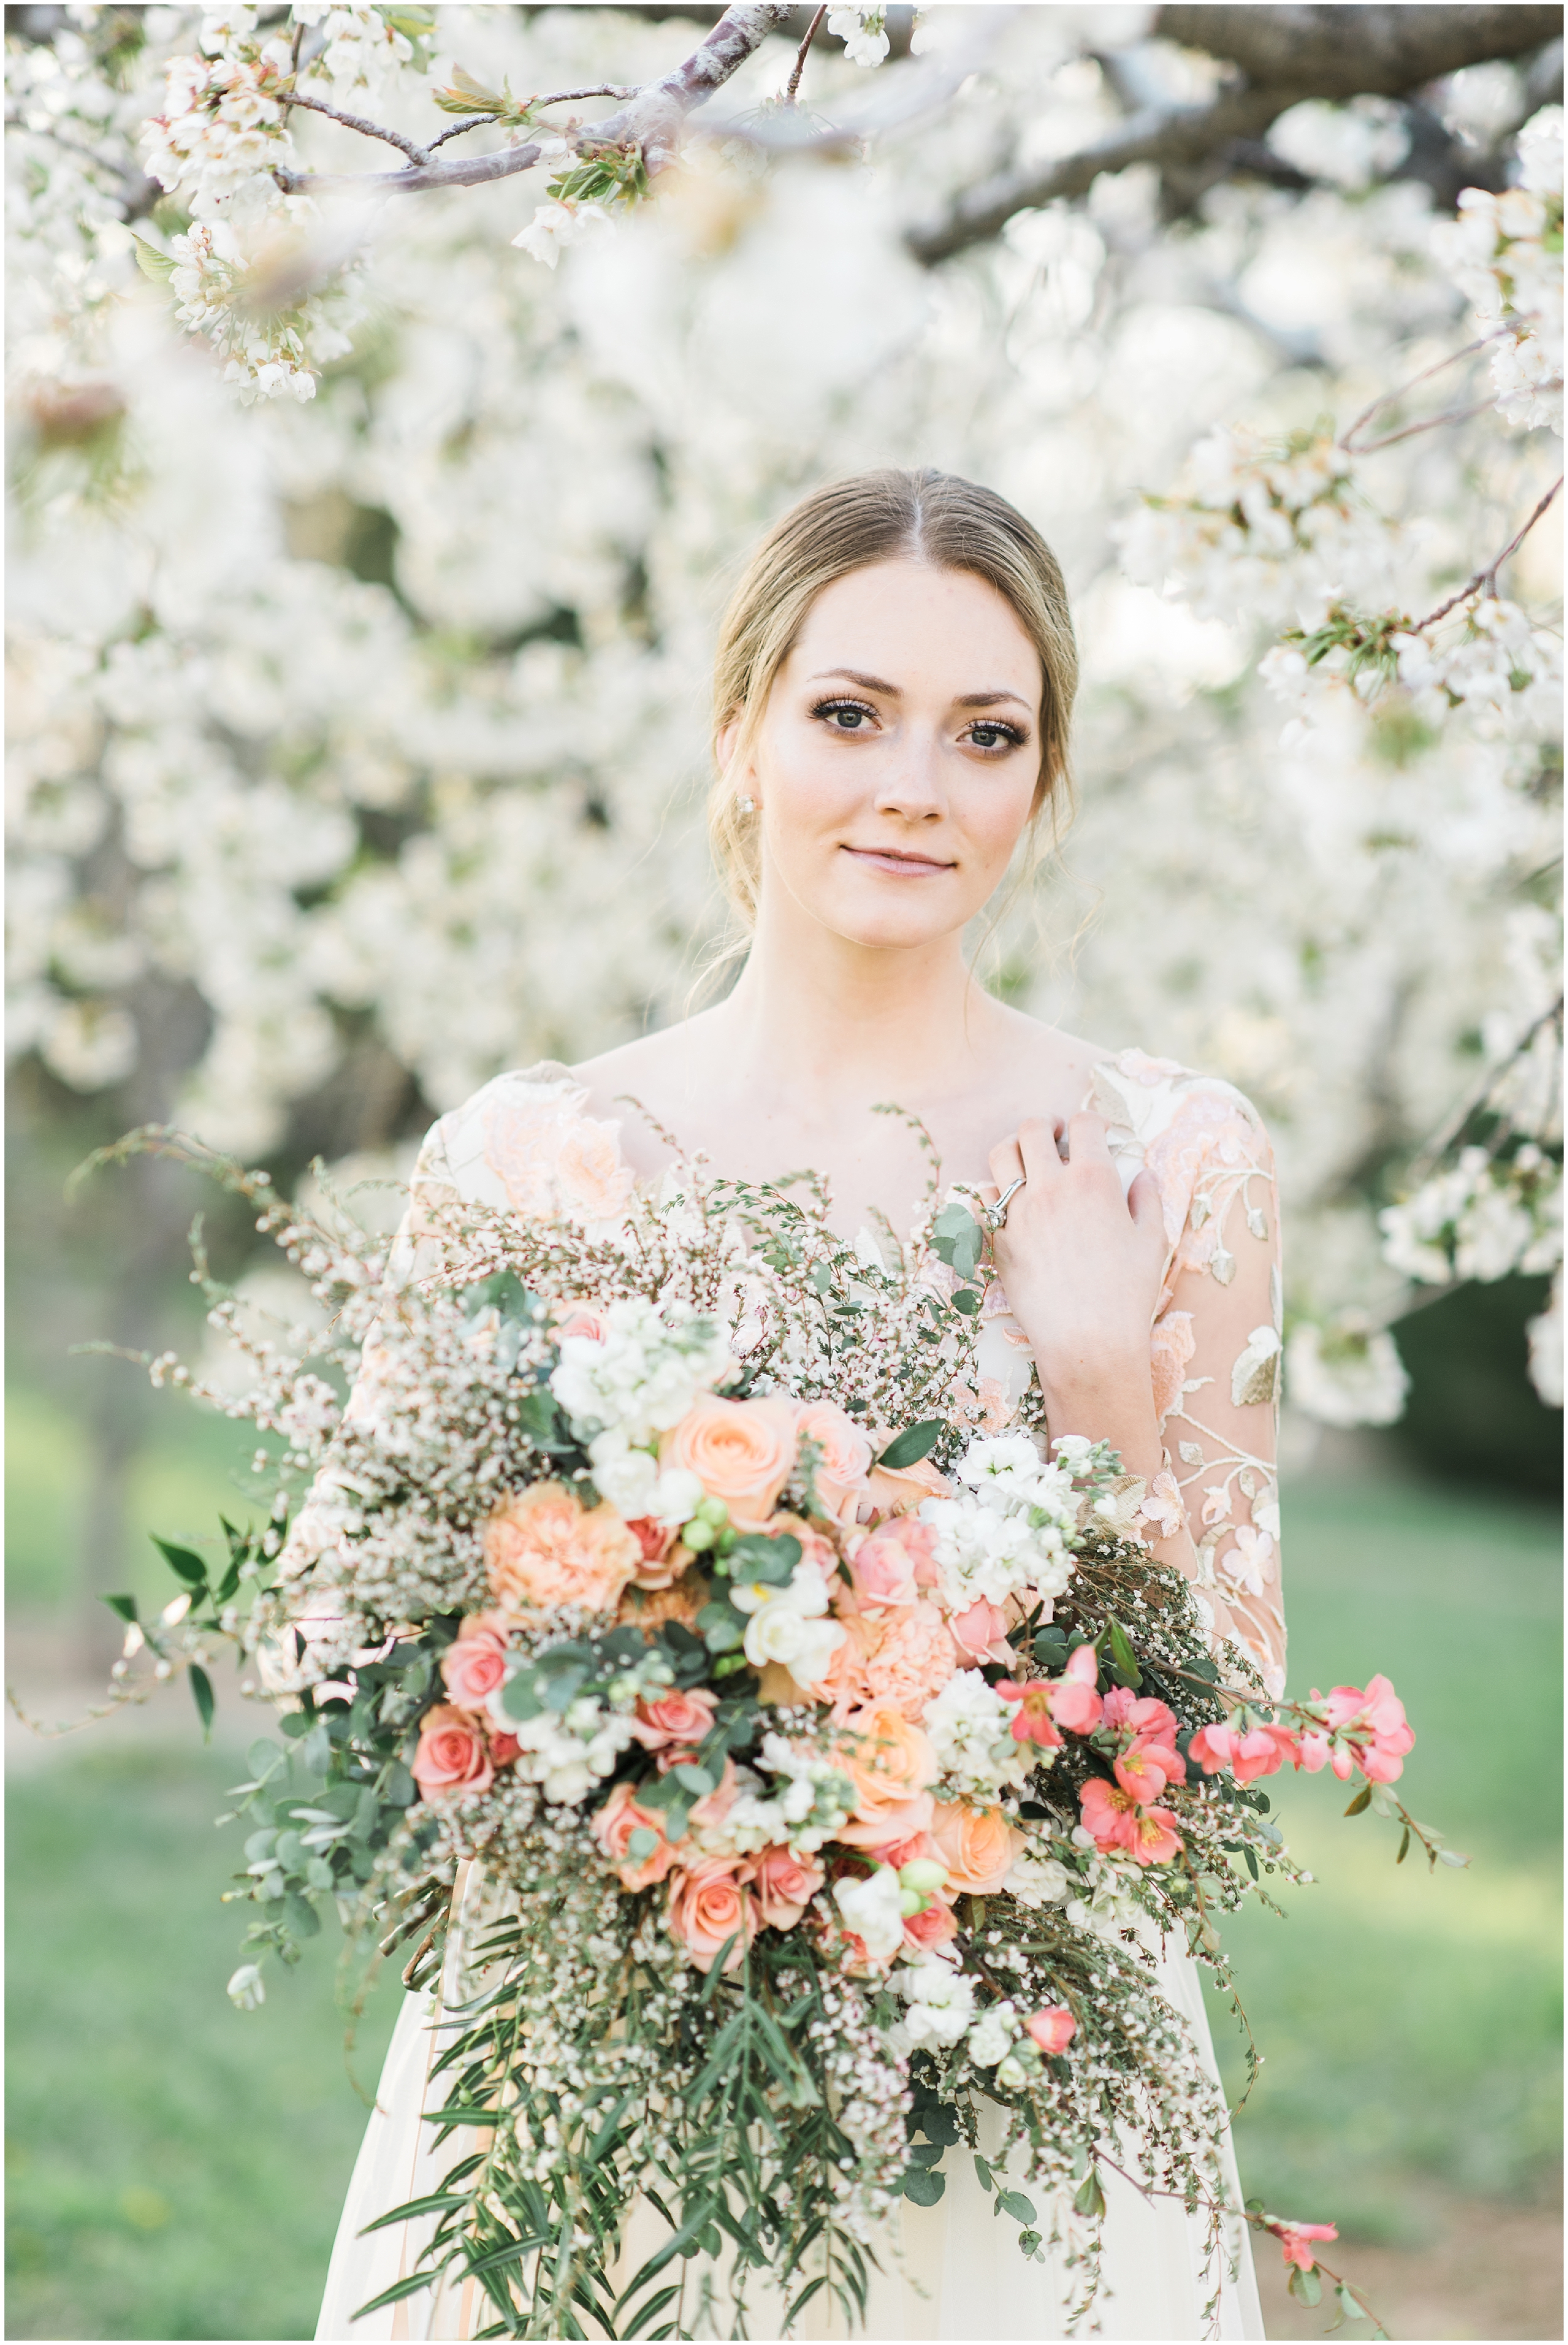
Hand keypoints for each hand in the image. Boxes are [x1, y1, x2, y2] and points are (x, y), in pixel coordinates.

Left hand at [981, 1112, 1167, 1450]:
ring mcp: (1018, 1212)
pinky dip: (996, 1192)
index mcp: (1093, 1180)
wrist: (1087, 1340)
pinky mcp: (998, 1238)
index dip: (1089, 1122)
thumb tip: (1142, 1175)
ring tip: (1026, 1158)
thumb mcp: (1152, 1241)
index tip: (1093, 1132)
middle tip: (1054, 1134)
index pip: (1084, 1124)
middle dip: (1045, 1124)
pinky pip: (985, 1199)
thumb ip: (1147, 1199)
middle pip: (1032, 1129)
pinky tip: (1011, 1201)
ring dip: (1014, 1148)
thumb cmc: (1128, 1293)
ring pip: (1000, 1154)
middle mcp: (1051, 1187)